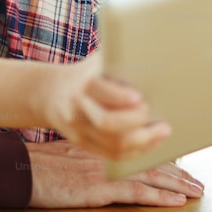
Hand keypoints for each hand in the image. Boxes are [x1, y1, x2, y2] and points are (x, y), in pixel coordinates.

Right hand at [25, 140, 203, 207]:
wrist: (19, 168)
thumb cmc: (39, 163)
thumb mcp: (67, 150)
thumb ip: (88, 151)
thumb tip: (102, 155)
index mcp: (103, 143)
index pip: (141, 148)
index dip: (164, 156)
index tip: (182, 161)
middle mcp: (108, 154)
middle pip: (151, 162)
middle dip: (179, 172)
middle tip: (199, 181)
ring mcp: (104, 171)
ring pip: (150, 176)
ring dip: (177, 184)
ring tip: (195, 192)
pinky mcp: (97, 189)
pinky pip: (135, 193)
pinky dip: (158, 197)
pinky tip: (175, 201)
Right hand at [40, 54, 169, 159]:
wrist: (50, 93)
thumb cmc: (86, 74)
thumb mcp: (96, 62)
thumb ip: (118, 62)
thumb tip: (154, 58)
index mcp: (83, 83)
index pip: (101, 91)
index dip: (120, 97)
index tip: (140, 98)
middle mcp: (78, 107)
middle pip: (107, 123)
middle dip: (137, 123)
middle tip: (160, 122)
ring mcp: (78, 128)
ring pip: (112, 144)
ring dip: (142, 142)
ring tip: (161, 133)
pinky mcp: (83, 143)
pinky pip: (110, 154)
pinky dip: (134, 152)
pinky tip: (149, 143)